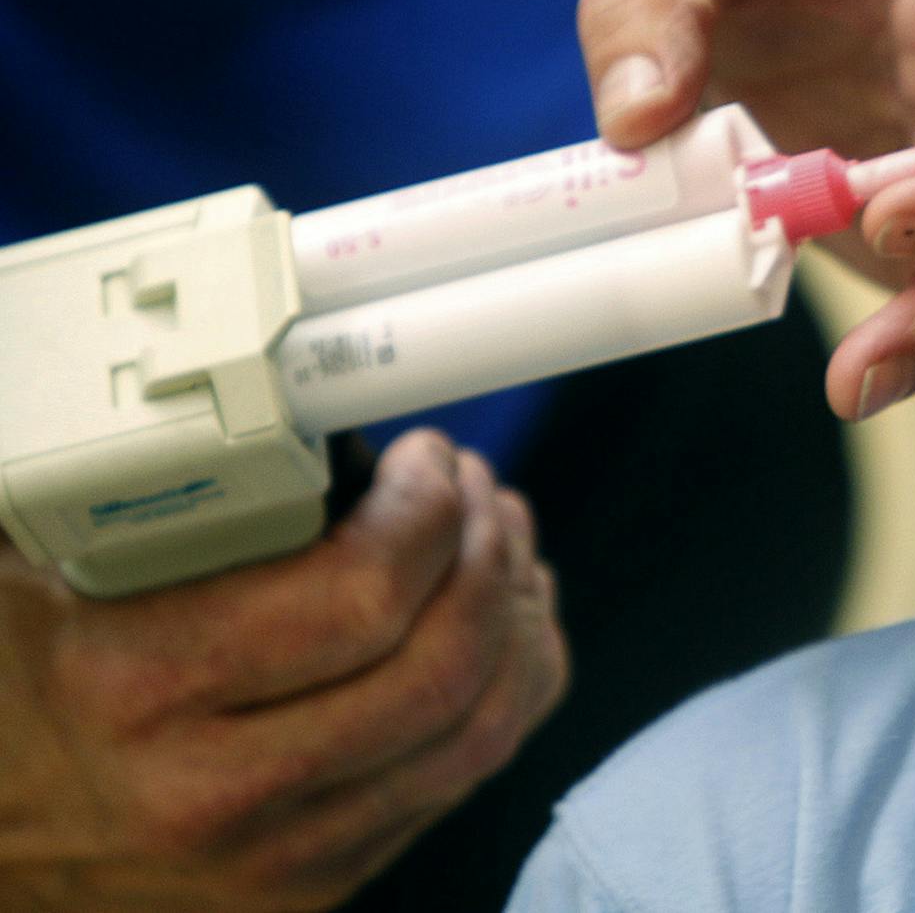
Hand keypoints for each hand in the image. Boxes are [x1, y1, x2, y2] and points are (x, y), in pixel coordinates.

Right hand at [0, 429, 566, 911]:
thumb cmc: (18, 669)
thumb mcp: (58, 560)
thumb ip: (171, 486)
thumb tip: (304, 400)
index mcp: (143, 684)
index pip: (363, 596)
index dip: (431, 509)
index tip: (429, 459)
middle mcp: (215, 790)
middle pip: (443, 667)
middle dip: (488, 552)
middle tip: (476, 488)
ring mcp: (279, 855)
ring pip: (478, 732)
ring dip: (515, 617)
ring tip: (499, 540)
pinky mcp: (319, 883)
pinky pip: (464, 777)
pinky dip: (510, 684)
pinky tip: (497, 616)